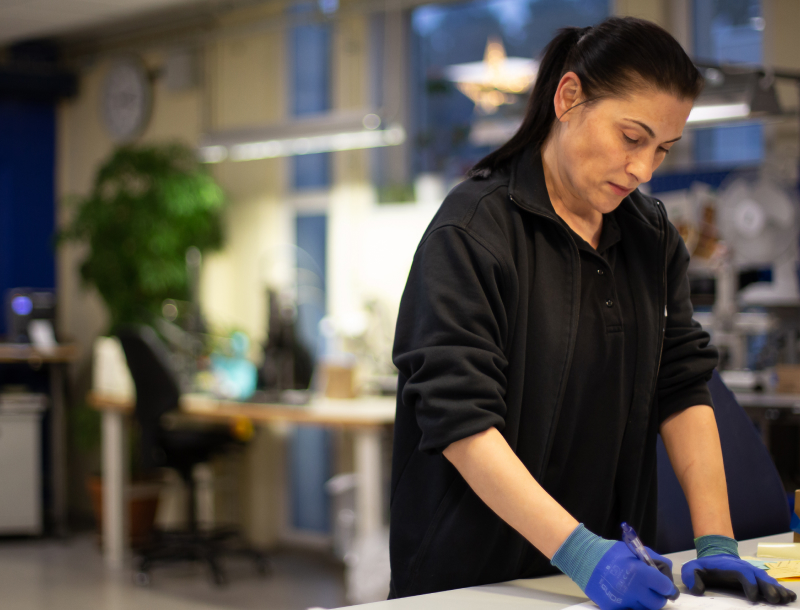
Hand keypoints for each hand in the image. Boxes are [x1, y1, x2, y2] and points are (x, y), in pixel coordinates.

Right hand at [585, 542, 678, 609]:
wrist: (584, 559)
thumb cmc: (611, 553)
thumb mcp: (635, 551)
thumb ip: (655, 560)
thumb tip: (667, 574)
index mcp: (640, 573)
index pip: (665, 588)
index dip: (666, 586)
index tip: (663, 585)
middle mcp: (633, 589)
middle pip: (657, 603)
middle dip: (657, 596)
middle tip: (650, 590)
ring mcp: (622, 601)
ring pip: (644, 609)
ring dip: (643, 602)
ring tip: (635, 591)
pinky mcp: (612, 608)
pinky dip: (630, 605)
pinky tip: (625, 596)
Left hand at [681, 554, 795, 603]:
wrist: (717, 556)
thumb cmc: (706, 566)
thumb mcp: (693, 568)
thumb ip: (691, 576)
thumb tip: (696, 589)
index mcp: (732, 567)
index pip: (743, 574)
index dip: (750, 584)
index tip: (753, 597)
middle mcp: (747, 570)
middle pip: (760, 577)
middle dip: (769, 588)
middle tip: (775, 600)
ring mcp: (754, 574)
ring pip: (769, 581)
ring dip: (778, 590)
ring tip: (786, 600)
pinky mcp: (759, 580)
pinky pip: (773, 584)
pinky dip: (782, 590)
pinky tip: (790, 597)